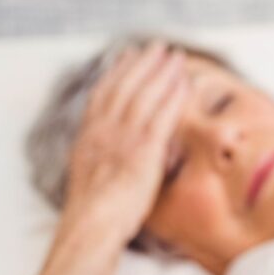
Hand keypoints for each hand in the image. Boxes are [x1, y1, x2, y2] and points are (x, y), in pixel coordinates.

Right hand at [62, 40, 188, 242]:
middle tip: (158, 46)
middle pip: (125, 86)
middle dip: (143, 63)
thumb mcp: (89, 182)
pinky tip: (185, 82)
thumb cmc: (91, 217)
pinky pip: (162, 115)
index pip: (102, 94)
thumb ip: (102, 162)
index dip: (117, 72)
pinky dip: (173, 95)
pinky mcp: (143, 150)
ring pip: (144, 94)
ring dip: (161, 71)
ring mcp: (122, 139)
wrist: (90, 228)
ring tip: (175, 55)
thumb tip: (114, 160)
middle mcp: (103, 131)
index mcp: (88, 137)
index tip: (128, 55)